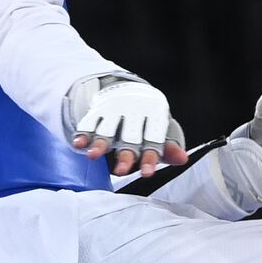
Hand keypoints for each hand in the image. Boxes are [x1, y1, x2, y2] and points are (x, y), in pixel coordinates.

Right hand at [70, 80, 188, 176]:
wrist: (129, 89)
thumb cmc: (148, 119)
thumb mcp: (161, 131)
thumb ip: (169, 148)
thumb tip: (182, 159)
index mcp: (155, 116)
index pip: (153, 139)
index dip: (150, 157)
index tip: (147, 173)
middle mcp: (135, 112)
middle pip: (130, 137)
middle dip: (125, 155)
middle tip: (121, 171)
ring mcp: (114, 110)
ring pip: (107, 129)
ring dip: (100, 144)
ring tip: (94, 156)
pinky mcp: (97, 111)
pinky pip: (89, 122)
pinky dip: (83, 134)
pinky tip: (79, 144)